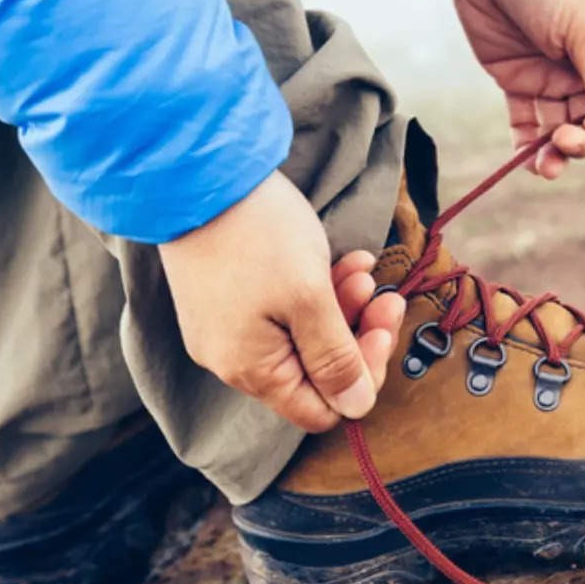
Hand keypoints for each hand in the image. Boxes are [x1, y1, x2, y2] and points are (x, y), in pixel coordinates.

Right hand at [159, 171, 405, 431]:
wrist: (200, 173)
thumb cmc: (258, 234)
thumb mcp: (309, 298)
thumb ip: (334, 358)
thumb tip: (354, 407)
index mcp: (253, 369)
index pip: (320, 409)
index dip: (360, 379)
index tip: (383, 333)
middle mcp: (236, 358)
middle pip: (316, 371)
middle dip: (359, 333)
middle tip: (384, 296)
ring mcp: (231, 327)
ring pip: (307, 335)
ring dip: (345, 305)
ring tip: (363, 271)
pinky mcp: (232, 296)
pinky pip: (287, 309)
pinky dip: (320, 288)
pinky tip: (347, 261)